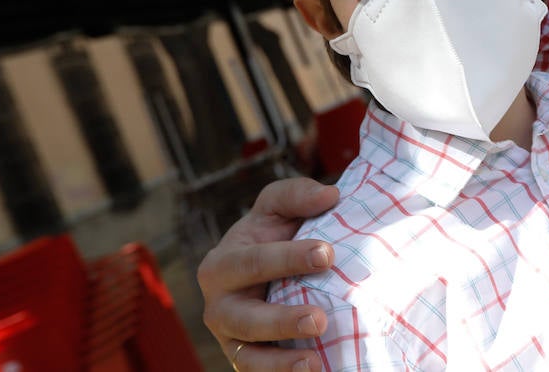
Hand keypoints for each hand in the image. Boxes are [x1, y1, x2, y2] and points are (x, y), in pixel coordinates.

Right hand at [198, 177, 338, 370]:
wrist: (275, 269)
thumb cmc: (276, 233)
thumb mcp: (279, 207)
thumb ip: (298, 194)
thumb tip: (329, 196)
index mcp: (223, 263)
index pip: (253, 261)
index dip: (288, 257)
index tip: (328, 253)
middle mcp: (220, 305)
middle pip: (245, 316)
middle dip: (281, 319)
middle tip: (319, 319)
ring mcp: (232, 337)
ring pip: (247, 355)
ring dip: (279, 361)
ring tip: (313, 361)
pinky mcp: (247, 360)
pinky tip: (313, 370)